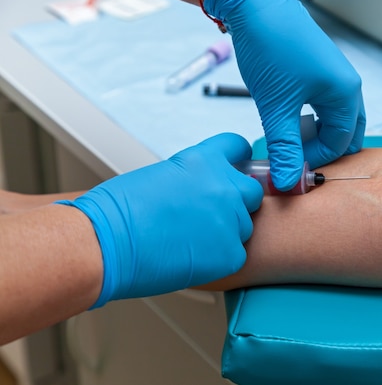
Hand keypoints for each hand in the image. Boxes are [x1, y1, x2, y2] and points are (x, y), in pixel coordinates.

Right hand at [57, 133, 262, 307]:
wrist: (103, 243)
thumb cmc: (118, 211)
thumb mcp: (162, 175)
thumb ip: (193, 178)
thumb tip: (204, 189)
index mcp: (204, 160)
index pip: (238, 148)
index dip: (237, 160)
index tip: (236, 168)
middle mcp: (224, 186)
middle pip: (251, 191)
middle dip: (236, 201)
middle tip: (209, 215)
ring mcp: (230, 221)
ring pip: (243, 226)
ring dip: (225, 232)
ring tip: (191, 240)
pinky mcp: (230, 254)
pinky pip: (236, 254)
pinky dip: (219, 259)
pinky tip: (192, 258)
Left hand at [204, 0, 365, 190]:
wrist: (255, 4)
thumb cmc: (270, 48)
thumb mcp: (276, 107)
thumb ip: (284, 148)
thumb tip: (288, 181)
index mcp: (345, 93)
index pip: (341, 143)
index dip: (316, 160)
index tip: (291, 168)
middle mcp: (347, 84)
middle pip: (346, 132)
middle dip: (323, 149)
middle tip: (296, 159)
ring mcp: (335, 75)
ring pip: (335, 118)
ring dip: (315, 134)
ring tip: (288, 139)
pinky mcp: (320, 69)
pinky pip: (324, 103)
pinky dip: (310, 118)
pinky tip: (288, 118)